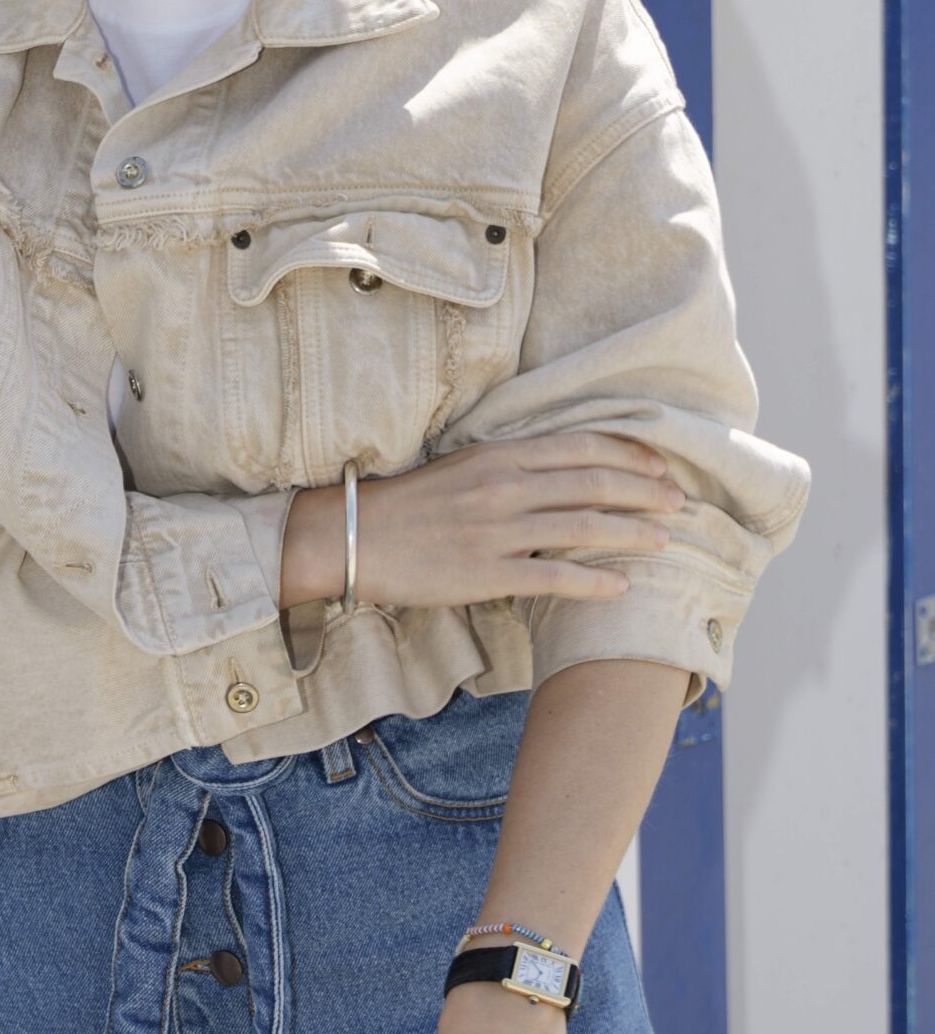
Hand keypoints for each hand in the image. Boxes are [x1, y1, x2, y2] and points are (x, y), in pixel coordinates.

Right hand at [279, 429, 686, 611]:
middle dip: (644, 492)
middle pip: (592, 483)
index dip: (628, 455)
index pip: (581, 447)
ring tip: (665, 541)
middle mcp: (505, 487)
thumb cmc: (408, 503)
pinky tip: (621, 586)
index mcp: (500, 456)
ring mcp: (497, 531)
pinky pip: (553, 577)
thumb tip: (562, 468)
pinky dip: (593, 582)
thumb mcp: (463, 467)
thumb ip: (511, 465)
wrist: (354, 537)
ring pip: (583, 527)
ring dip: (631, 533)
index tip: (660, 465)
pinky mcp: (487, 573)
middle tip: (679, 501)